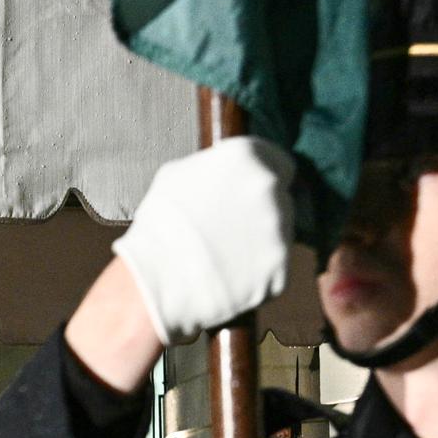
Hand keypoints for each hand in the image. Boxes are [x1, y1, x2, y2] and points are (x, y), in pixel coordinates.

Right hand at [111, 137, 294, 344]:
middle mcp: (270, 187)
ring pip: (279, 235)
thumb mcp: (176, 175)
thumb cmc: (159, 225)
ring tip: (226, 257)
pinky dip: (257, 275)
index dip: (263, 181)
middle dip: (260, 214)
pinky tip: (231, 277)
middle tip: (230, 231)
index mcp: (248, 156)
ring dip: (260, 244)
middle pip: (281, 200)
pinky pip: (274, 270)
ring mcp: (280, 230)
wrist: (156, 281)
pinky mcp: (280, 270)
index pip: (280, 163)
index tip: (250, 197)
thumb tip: (225, 172)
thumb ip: (213, 167)